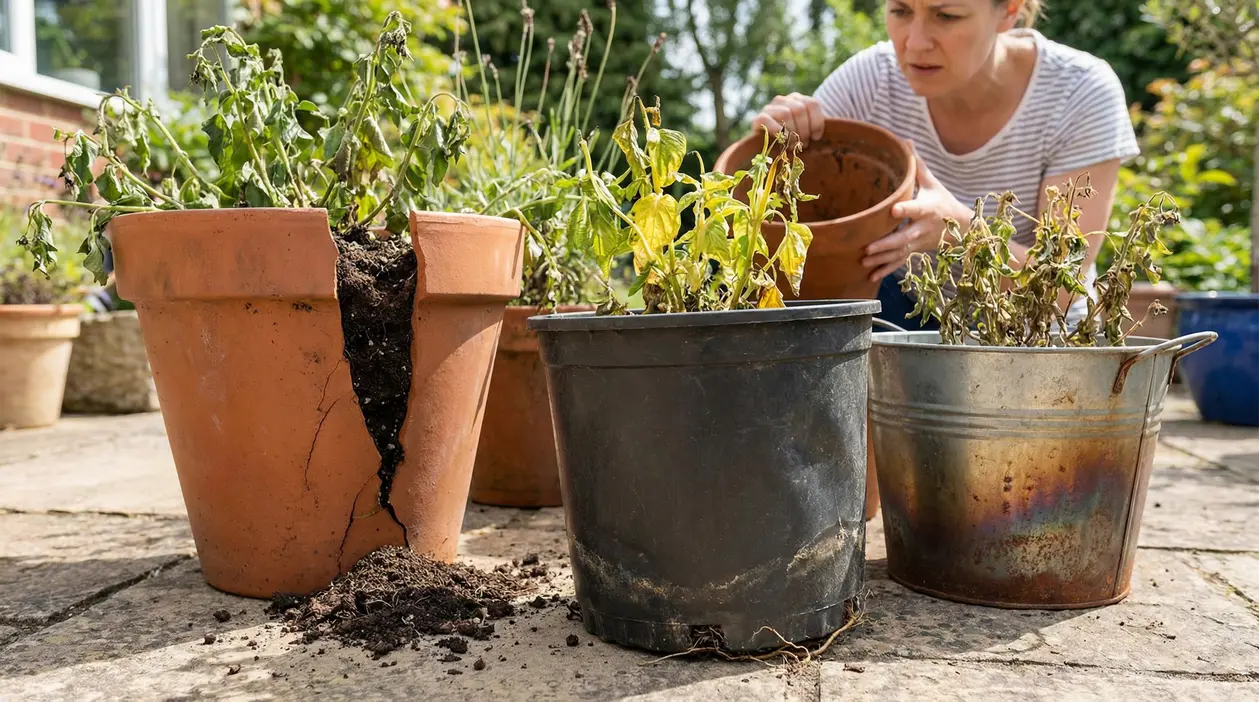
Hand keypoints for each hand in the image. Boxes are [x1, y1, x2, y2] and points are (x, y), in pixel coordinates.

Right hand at [750, 93, 825, 145]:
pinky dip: (776, 130)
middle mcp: (783, 100)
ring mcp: (769, 108)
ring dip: (791, 132)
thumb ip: (816, 129)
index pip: (812, 104)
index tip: (816, 137)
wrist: (768, 148)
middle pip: (800, 109)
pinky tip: (781, 140)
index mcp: (798, 100)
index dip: (817, 123)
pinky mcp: (758, 119)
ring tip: (793, 145)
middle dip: (804, 130)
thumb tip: (826, 136)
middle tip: (804, 144)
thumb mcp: (808, 133)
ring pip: (786, 113)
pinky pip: (766, 119)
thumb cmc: (794, 142)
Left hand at [862, 144, 970, 281]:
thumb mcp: (933, 183)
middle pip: (904, 237)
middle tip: (868, 247)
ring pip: (900, 253)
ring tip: (864, 263)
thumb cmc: (943, 201)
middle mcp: (923, 228)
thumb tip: (905, 141)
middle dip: (886, 244)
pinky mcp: (916, 252)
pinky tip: (871, 277)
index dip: (906, 210)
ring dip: (882, 260)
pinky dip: (886, 270)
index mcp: (927, 209)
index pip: (916, 209)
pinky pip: (900, 263)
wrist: (963, 229)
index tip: (894, 211)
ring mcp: (920, 243)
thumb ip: (917, 166)